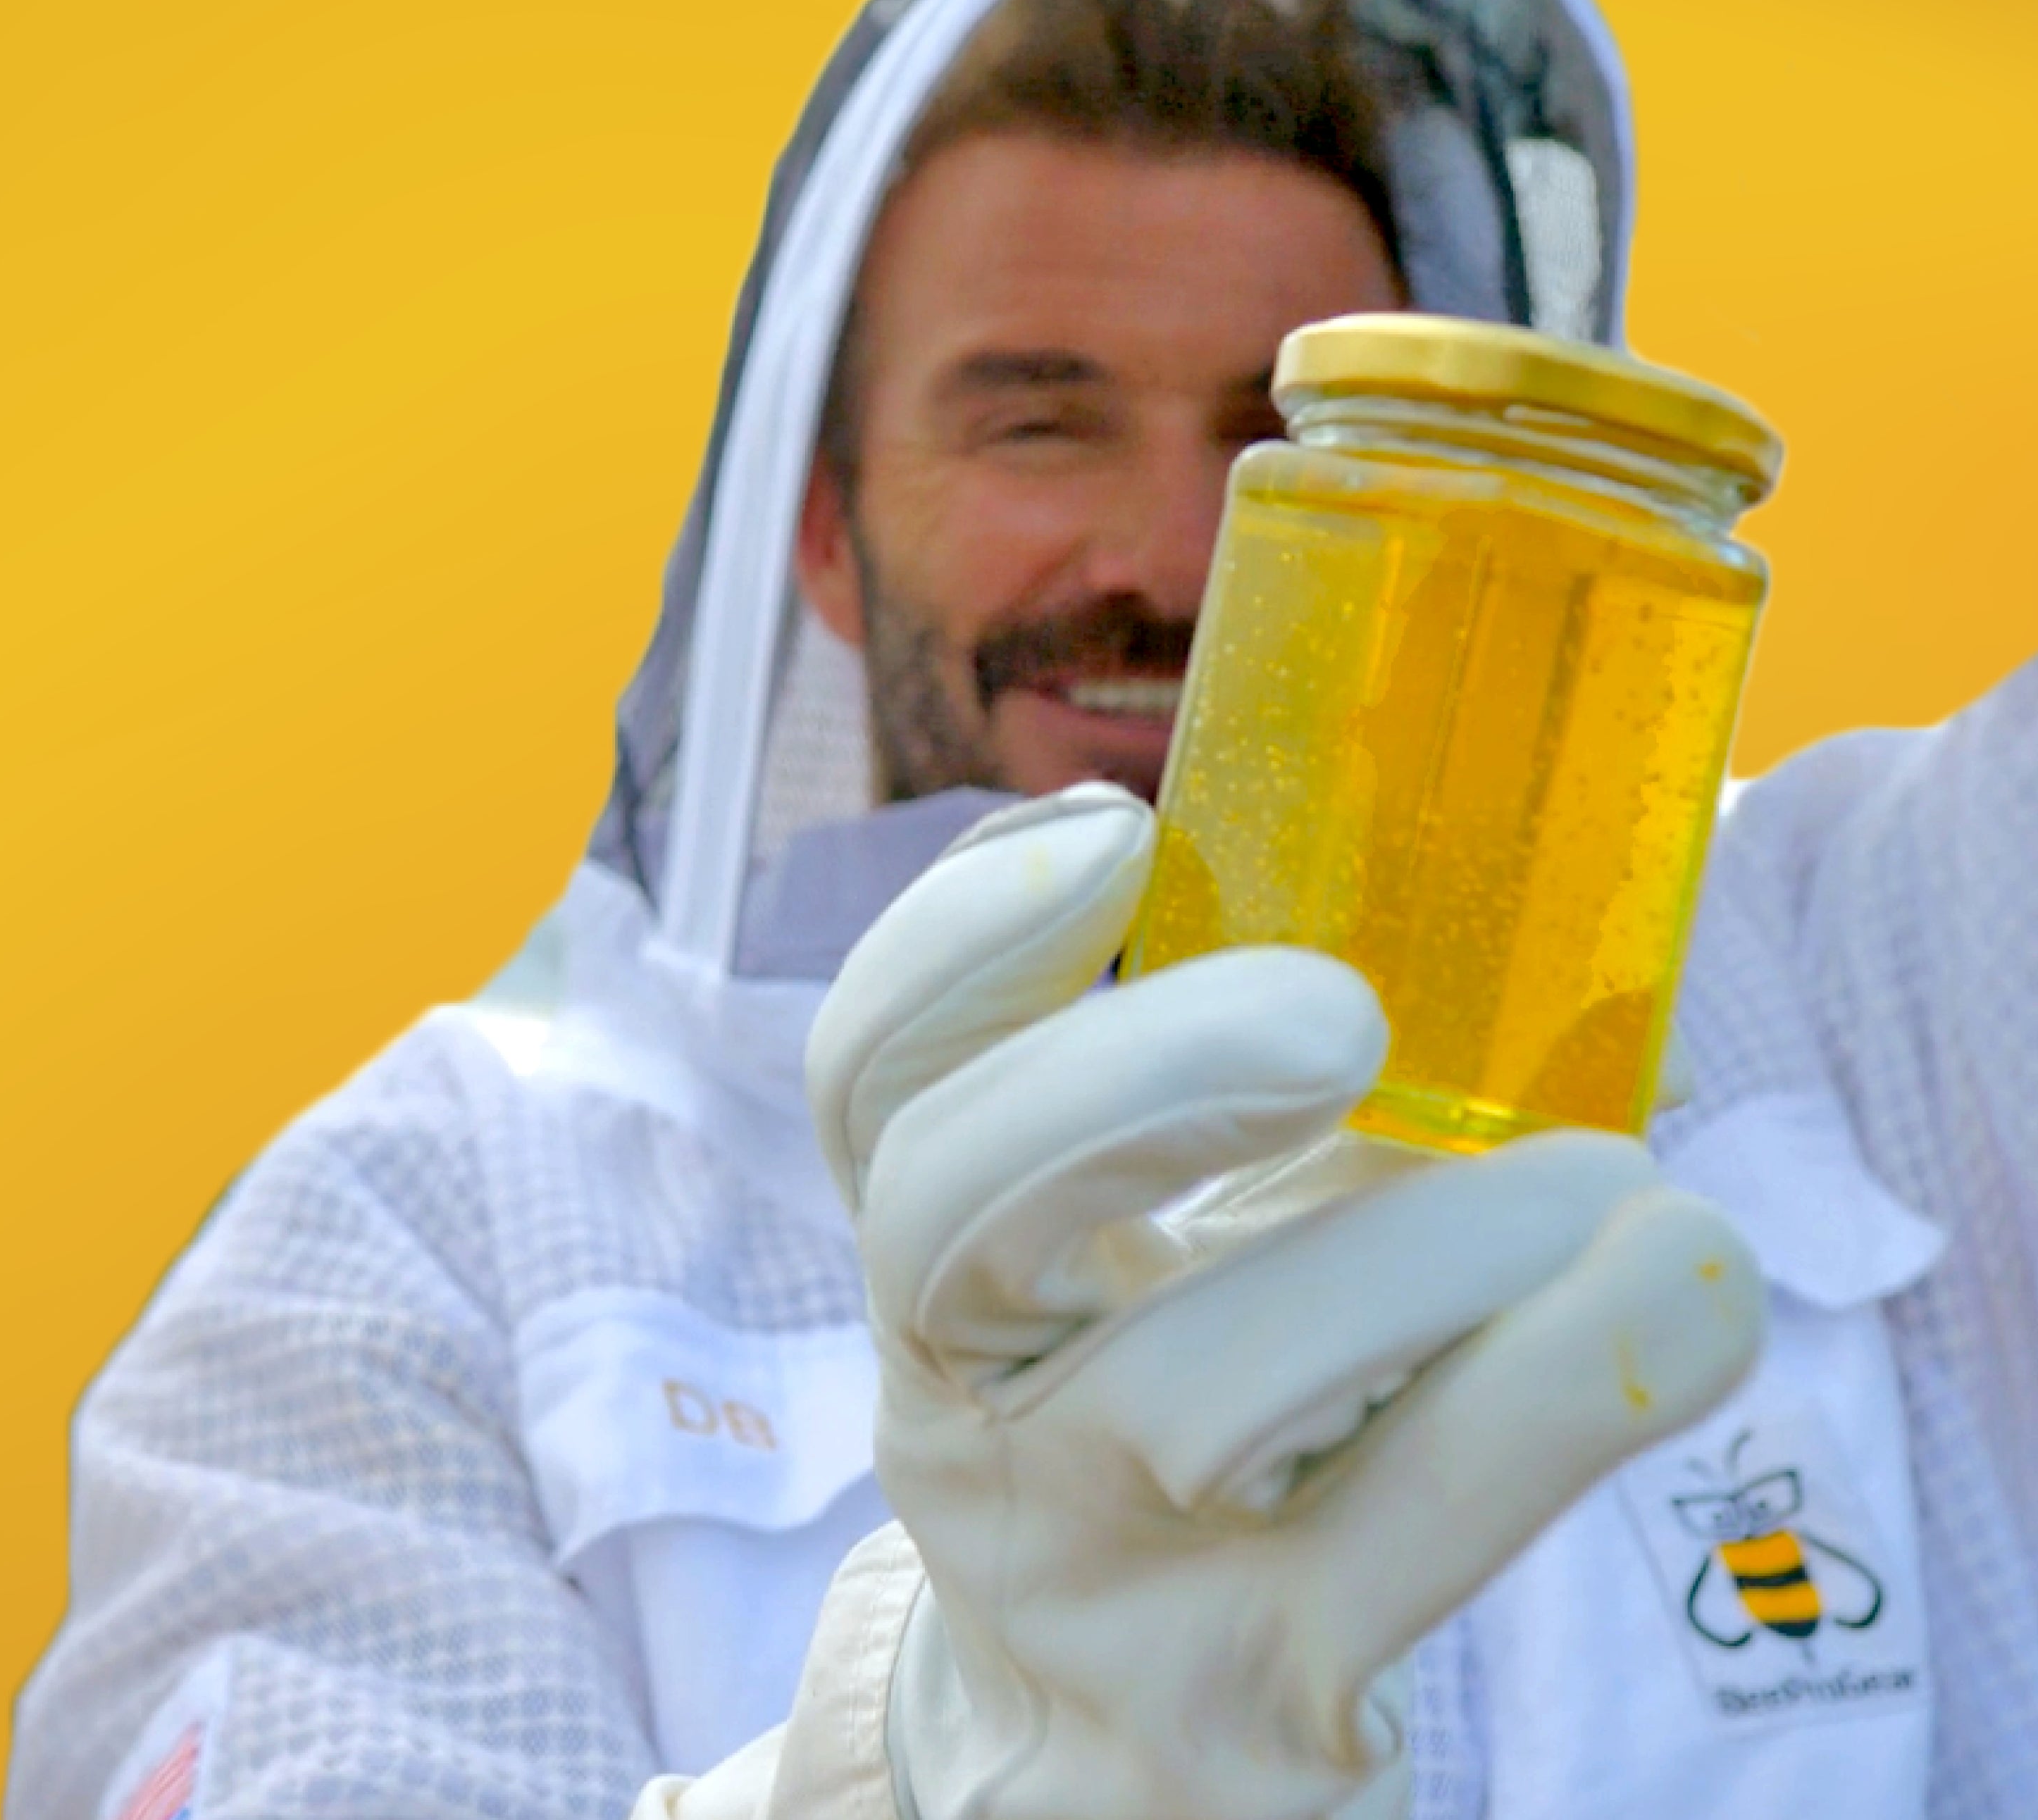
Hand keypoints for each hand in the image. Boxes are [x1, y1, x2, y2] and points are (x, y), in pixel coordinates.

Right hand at [808, 783, 1763, 1819]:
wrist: (1103, 1759)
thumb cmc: (1164, 1451)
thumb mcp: (1152, 1283)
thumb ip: (1237, 1129)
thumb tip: (1483, 919)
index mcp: (944, 1271)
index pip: (875, 1089)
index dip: (954, 948)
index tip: (1115, 834)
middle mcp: (965, 1412)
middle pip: (951, 1217)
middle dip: (1133, 1078)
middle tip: (1341, 1014)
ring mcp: (1091, 1573)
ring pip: (1198, 1393)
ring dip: (1415, 1257)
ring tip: (1611, 1184)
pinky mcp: (1249, 1708)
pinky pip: (1403, 1535)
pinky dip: (1553, 1394)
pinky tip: (1686, 1290)